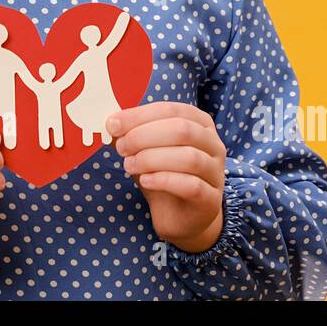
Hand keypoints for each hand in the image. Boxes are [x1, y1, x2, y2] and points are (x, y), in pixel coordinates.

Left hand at [107, 101, 226, 253]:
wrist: (180, 216)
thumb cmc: (163, 174)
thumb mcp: (144, 150)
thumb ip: (130, 135)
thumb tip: (111, 123)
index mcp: (199, 123)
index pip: (170, 109)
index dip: (139, 115)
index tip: (113, 125)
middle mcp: (213, 144)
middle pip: (182, 130)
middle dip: (144, 136)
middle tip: (122, 147)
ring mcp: (215, 172)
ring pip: (188, 157)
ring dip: (151, 159)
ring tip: (129, 165)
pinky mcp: (211, 199)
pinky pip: (191, 185)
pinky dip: (164, 180)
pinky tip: (145, 181)